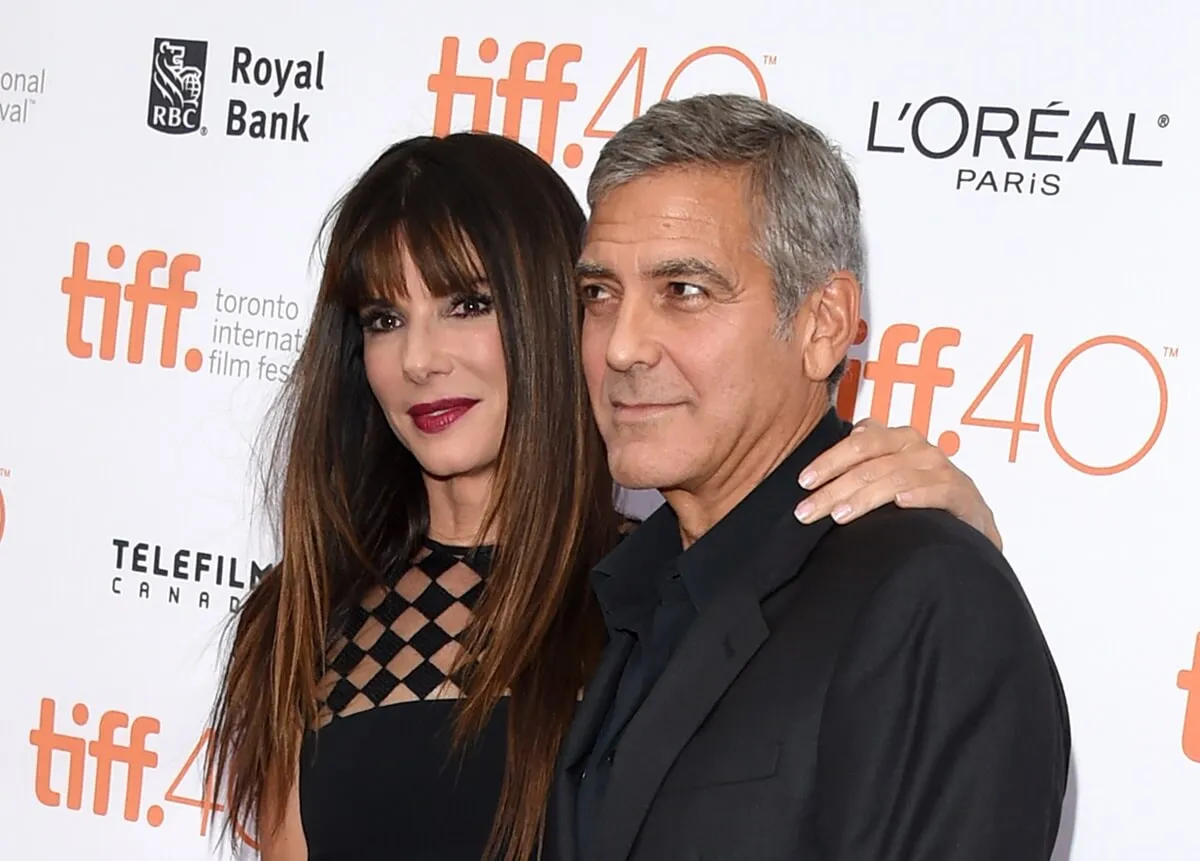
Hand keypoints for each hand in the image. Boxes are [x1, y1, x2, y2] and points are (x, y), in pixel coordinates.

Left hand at [794, 417, 1002, 550]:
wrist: (972, 520)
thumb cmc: (923, 494)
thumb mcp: (891, 471)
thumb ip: (866, 456)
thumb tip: (843, 436)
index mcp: (899, 439)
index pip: (859, 443)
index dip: (829, 460)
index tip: (804, 482)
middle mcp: (920, 449)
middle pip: (870, 464)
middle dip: (834, 488)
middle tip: (807, 511)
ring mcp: (942, 470)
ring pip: (896, 479)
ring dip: (864, 497)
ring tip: (839, 515)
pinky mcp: (962, 494)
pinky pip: (939, 491)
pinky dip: (919, 496)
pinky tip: (900, 505)